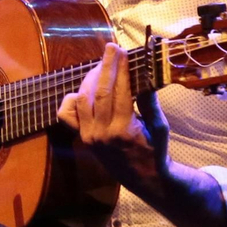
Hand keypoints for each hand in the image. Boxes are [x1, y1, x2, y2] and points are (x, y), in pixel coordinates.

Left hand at [56, 42, 170, 193]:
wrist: (143, 178)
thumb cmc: (155, 150)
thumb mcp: (160, 127)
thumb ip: (150, 103)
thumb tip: (146, 75)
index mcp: (125, 131)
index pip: (120, 92)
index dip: (121, 69)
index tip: (123, 51)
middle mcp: (102, 133)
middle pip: (99, 93)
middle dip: (105, 67)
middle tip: (111, 48)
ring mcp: (89, 136)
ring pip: (82, 100)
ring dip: (90, 79)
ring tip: (102, 65)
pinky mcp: (81, 138)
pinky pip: (67, 116)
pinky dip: (71, 99)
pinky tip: (84, 88)